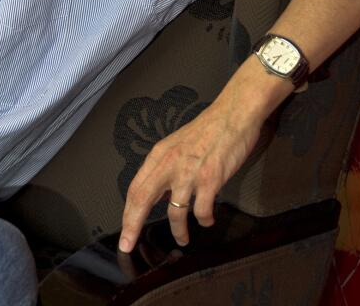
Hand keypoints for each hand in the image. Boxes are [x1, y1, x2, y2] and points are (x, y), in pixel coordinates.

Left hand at [117, 94, 264, 252]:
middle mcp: (170, 164)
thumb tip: (159, 195)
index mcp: (160, 155)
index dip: (127, 213)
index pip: (135, 188)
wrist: (234, 114)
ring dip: (178, 231)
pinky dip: (204, 220)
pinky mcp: (211, 179)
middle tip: (129, 244)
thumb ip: (166, 168)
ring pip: (175, 212)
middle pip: (143, 199)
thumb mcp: (177, 145)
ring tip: (182, 239)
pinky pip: (202, 210)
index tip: (125, 231)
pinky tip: (207, 220)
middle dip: (133, 226)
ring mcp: (190, 172)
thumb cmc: (209, 129)